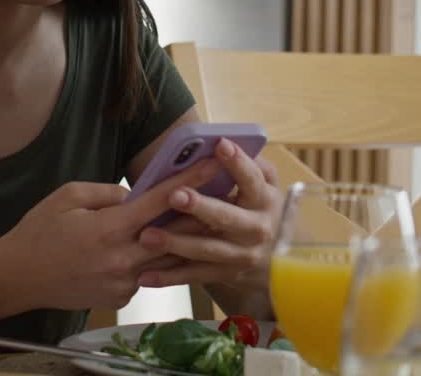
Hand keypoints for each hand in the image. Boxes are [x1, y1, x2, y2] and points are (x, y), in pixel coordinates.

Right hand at [0, 159, 221, 311]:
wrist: (17, 278)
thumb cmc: (38, 232)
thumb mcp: (67, 197)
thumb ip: (107, 193)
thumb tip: (135, 196)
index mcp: (108, 229)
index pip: (158, 202)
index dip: (189, 182)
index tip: (212, 166)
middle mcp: (121, 260)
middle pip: (174, 236)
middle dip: (202, 213)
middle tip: (228, 195)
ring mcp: (123, 284)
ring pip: (166, 260)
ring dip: (188, 241)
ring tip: (210, 221)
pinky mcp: (120, 298)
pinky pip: (146, 275)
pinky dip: (154, 261)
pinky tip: (164, 248)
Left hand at [136, 139, 282, 290]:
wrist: (277, 257)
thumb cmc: (259, 207)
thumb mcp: (265, 184)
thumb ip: (249, 164)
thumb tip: (224, 143)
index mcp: (265, 199)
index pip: (252, 178)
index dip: (237, 162)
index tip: (220, 144)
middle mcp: (257, 229)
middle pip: (227, 217)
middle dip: (200, 207)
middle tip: (174, 195)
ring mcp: (242, 255)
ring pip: (207, 249)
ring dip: (176, 244)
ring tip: (147, 236)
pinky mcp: (226, 275)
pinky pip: (195, 276)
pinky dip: (169, 278)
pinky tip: (144, 276)